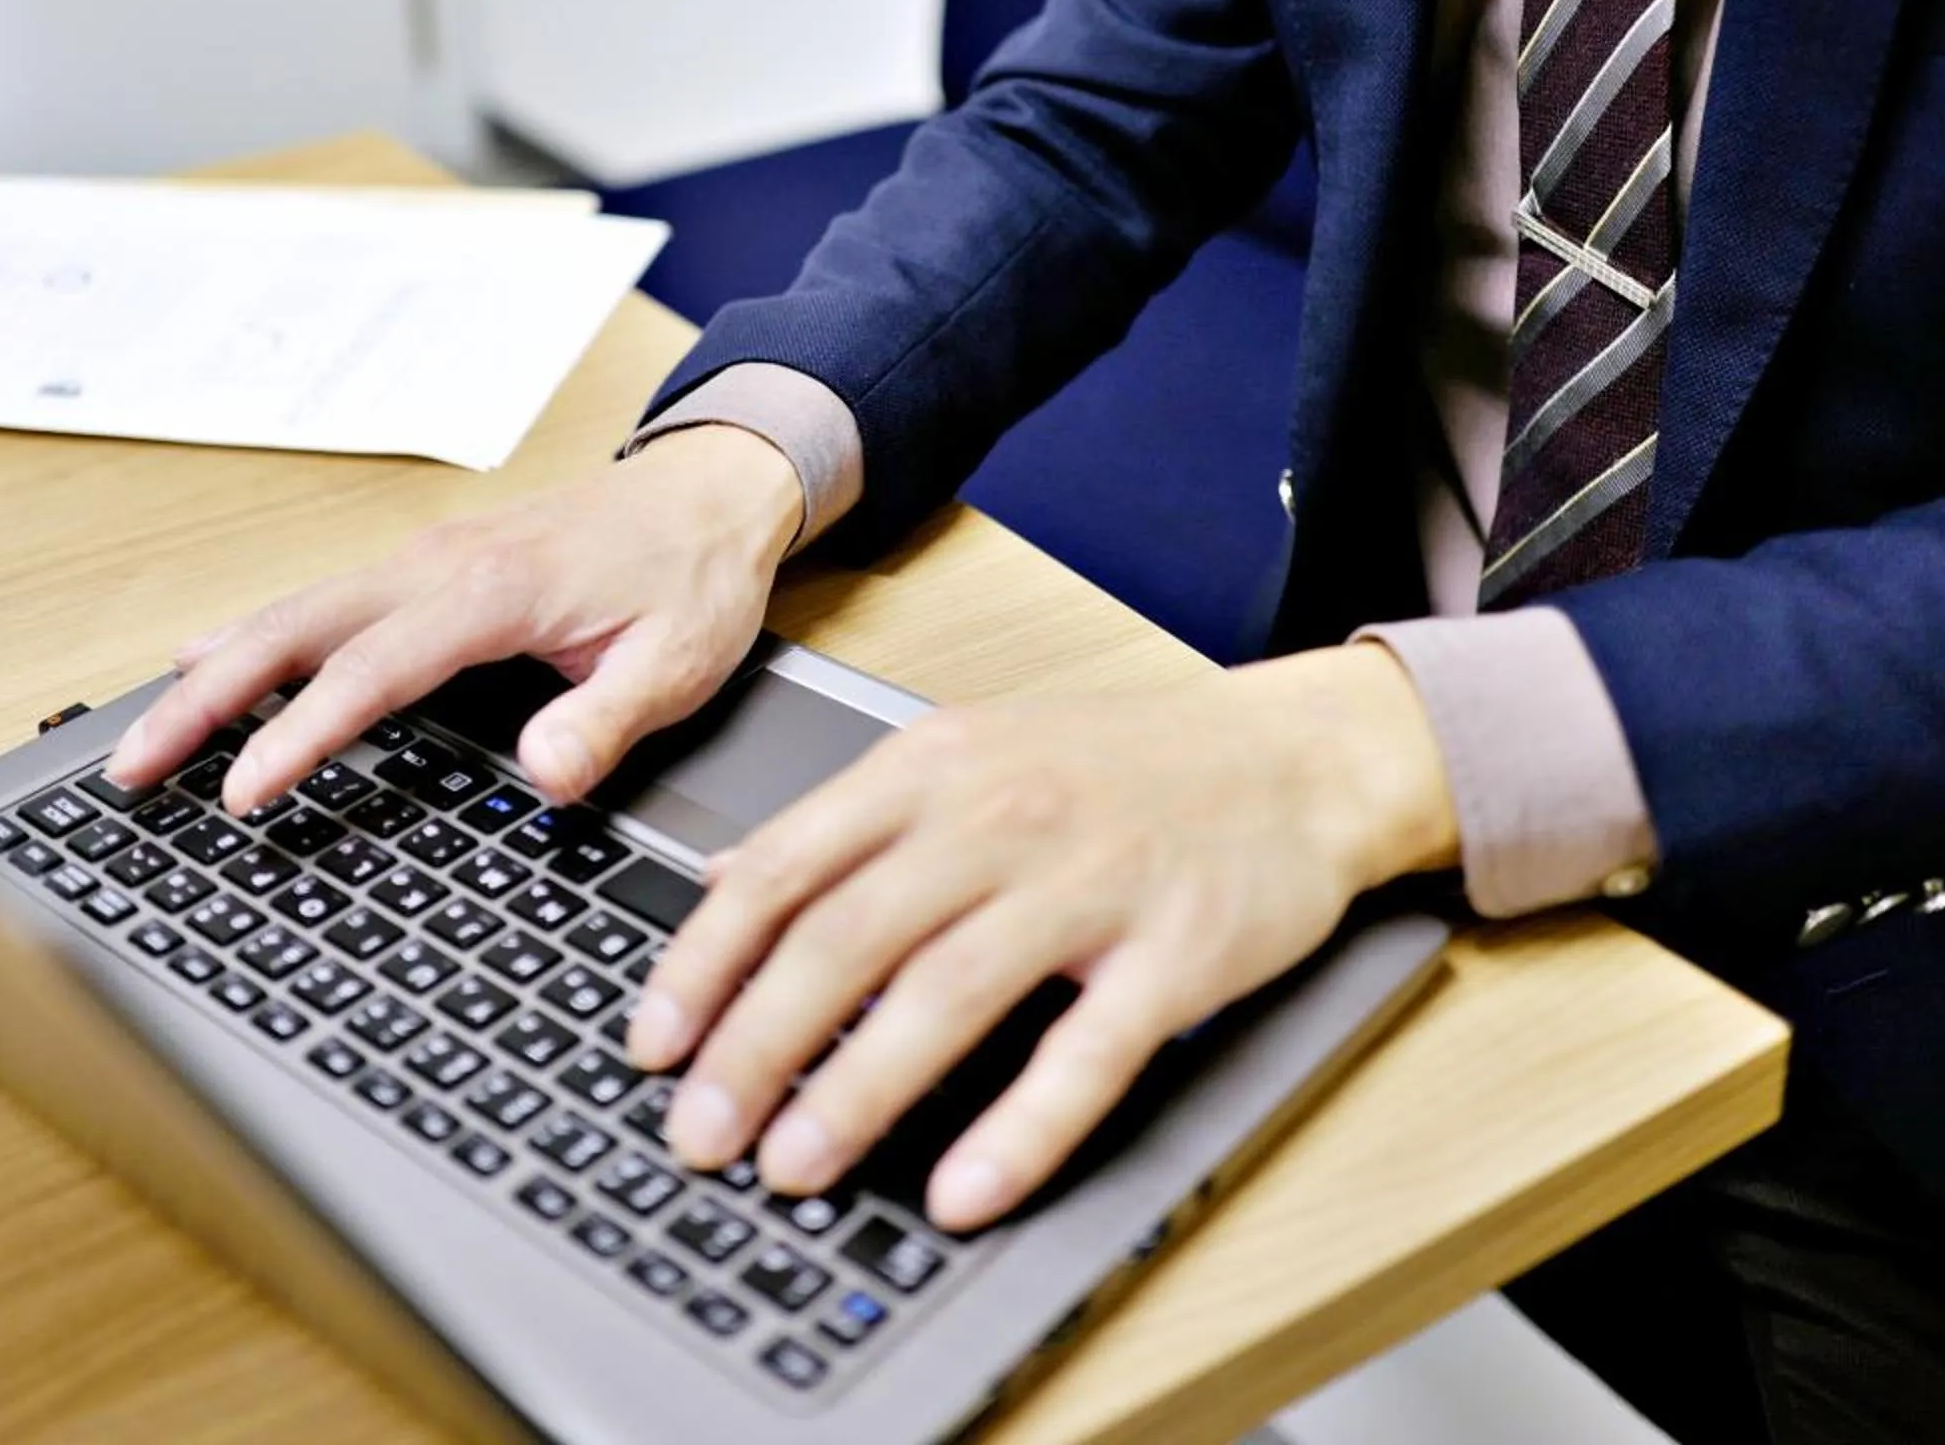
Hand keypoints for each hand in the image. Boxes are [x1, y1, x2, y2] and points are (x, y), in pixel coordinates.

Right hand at [105, 426, 806, 814]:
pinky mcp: (425, 567)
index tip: (241, 789)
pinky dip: (253, 637)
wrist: (712, 488)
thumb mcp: (679, 663)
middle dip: (205, 699)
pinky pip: (321, 602)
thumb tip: (545, 775)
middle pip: (295, 631)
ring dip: (213, 671)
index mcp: (492, 593)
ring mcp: (423, 561)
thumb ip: (607, 721)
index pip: (372, 672)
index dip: (300, 734)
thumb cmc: (693, 574)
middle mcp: (439, 567)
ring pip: (294, 612)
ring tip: (142, 736)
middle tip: (132, 767)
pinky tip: (207, 665)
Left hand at [629, 643, 1456, 1232]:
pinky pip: (1084, 1055)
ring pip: (947, 994)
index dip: (703, 963)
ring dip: (856, 1093)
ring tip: (792, 1169)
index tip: (652, 1045)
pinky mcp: (1175, 954)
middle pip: (844, 938)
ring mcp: (1090, 882)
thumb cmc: (1122, 766)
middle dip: (755, 1048)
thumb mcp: (968, 753)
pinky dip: (1018, 1133)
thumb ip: (849, 821)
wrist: (1292, 757)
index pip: (784, 866)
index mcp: (934, 769)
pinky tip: (960, 1192)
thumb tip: (724, 882)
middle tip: (700, 1135)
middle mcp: (999, 817)